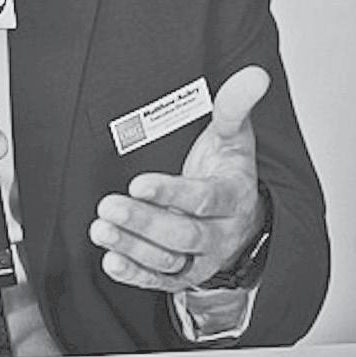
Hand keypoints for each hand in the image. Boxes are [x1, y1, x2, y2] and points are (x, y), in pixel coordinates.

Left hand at [88, 65, 269, 291]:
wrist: (243, 214)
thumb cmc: (229, 167)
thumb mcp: (234, 134)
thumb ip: (236, 105)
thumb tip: (254, 74)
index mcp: (232, 196)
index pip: (203, 199)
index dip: (171, 194)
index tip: (138, 183)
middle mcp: (220, 232)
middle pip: (182, 234)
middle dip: (143, 221)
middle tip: (108, 206)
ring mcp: (202, 257)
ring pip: (169, 260)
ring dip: (132, 247)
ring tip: (101, 229)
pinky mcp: (185, 274)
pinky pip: (161, 281)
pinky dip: (136, 275)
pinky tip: (111, 262)